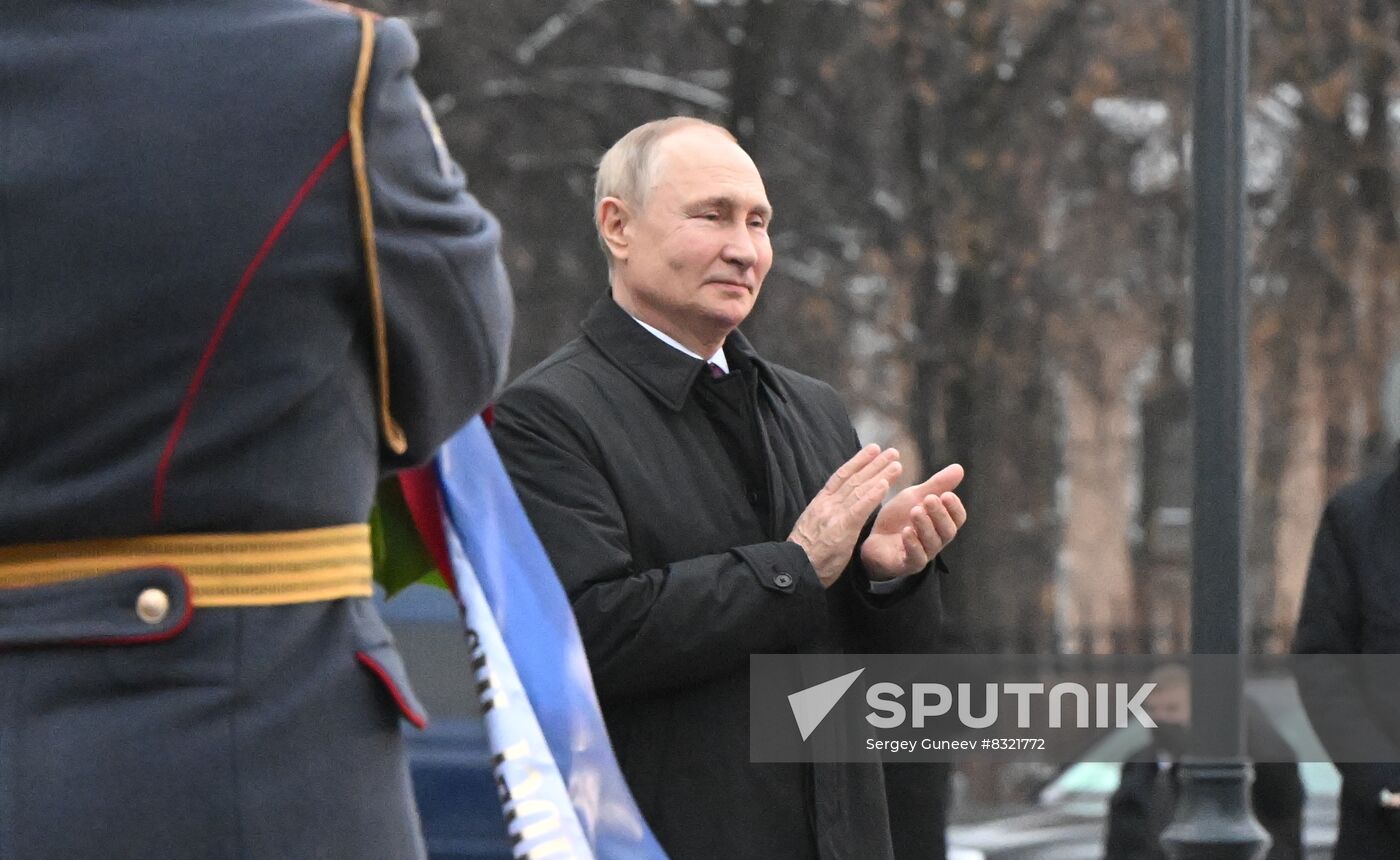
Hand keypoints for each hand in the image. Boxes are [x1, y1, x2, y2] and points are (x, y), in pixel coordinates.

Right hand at [789, 445, 901, 587]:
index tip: (871, 450)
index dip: (858, 462)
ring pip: (859, 489)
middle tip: (891, 451)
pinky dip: (873, 495)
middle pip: (854, 479)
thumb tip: (837, 510)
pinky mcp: (842, 528)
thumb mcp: (812, 528)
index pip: (841, 476)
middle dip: (874, 463)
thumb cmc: (804, 555)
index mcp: (820, 503)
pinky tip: (885, 484)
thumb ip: (825, 516)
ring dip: (879, 474)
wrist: (793, 568)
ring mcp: (834, 515)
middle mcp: (827, 504)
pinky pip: (860, 508)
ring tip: (896, 463)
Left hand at [860, 463, 965, 580]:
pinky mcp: (906, 565)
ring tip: (915, 511)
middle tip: (929, 499)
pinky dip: (913, 545)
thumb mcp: (915, 497)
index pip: (957, 518)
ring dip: (925, 526)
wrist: (871, 538)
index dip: (954, 507)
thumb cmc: (898, 518)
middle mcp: (936, 540)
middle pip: (947, 531)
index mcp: (941, 524)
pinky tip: (907, 532)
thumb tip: (959, 468)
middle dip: (939, 514)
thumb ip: (936, 485)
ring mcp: (923, 554)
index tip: (946, 494)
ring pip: (932, 543)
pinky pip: (916, 558)